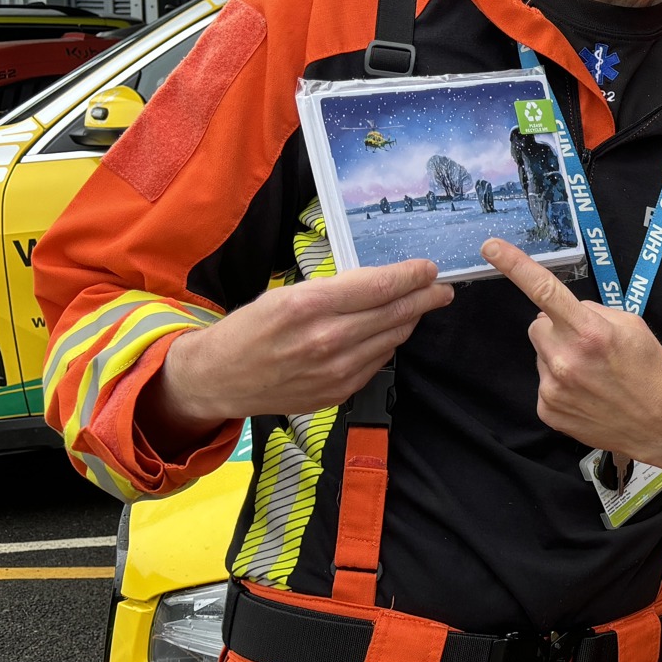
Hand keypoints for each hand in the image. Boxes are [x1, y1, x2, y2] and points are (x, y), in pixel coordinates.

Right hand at [150, 261, 453, 438]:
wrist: (219, 378)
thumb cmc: (250, 329)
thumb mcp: (285, 294)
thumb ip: (335, 289)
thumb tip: (381, 282)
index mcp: (309, 305)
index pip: (379, 286)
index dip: (411, 276)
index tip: (429, 269)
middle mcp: (327, 339)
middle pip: (395, 313)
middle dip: (425, 297)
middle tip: (442, 289)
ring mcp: (336, 371)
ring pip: (392, 338)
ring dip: (409, 320)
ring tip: (418, 306)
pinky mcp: (339, 392)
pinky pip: (378, 361)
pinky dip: (386, 344)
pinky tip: (386, 333)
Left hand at [483, 239, 661, 465]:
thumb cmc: (652, 372)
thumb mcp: (632, 327)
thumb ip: (593, 311)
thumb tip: (567, 309)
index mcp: (589, 332)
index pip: (545, 290)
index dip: (515, 265)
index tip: (491, 247)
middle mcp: (565, 359)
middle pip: (538, 324)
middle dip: (557, 327)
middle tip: (587, 345)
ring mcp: (552, 388)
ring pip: (541, 353)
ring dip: (559, 356)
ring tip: (593, 374)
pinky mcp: (548, 409)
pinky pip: (543, 382)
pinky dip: (560, 383)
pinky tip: (586, 392)